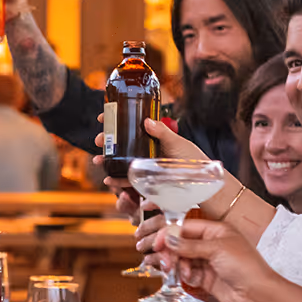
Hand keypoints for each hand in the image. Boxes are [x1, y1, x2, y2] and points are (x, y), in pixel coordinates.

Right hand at [96, 116, 211, 197]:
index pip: (132, 126)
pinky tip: (109, 179)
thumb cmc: (194, 161)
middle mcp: (147, 152)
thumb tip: (146, 120)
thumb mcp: (178, 143)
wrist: (203, 184)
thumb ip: (162, 132)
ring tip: (97, 160)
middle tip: (98, 140)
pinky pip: (129, 181)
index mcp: (154, 139)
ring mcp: (146, 167)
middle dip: (107, 142)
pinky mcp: (147, 183)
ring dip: (107, 161)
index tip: (102, 117)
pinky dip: (117, 180)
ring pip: (121, 162)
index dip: (116, 121)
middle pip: (122, 144)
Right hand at [163, 219, 288, 301]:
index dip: (170, 234)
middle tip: (165, 260)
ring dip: (177, 264)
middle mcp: (210, 244)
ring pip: (182, 259)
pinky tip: (188, 278)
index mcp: (216, 231)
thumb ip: (189, 245)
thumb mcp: (216, 249)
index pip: (186, 227)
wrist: (256, 293)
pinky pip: (187, 273)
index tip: (158, 242)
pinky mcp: (205, 277)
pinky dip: (184, 275)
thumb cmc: (246, 266)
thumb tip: (168, 239)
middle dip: (170, 251)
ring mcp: (207, 261)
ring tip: (177, 270)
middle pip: (181, 243)